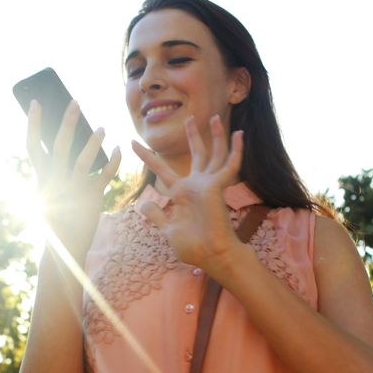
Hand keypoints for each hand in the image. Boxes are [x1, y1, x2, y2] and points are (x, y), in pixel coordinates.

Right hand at [26, 99, 120, 253]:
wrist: (64, 249)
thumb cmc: (55, 218)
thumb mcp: (46, 194)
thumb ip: (51, 173)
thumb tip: (60, 146)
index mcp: (40, 180)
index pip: (33, 146)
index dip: (33, 123)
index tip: (36, 103)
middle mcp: (55, 182)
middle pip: (60, 146)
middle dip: (68, 122)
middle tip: (76, 102)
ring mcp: (73, 190)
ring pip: (84, 159)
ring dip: (94, 141)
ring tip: (102, 128)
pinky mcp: (92, 197)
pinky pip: (105, 174)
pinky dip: (113, 161)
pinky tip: (117, 150)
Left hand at [132, 114, 244, 273]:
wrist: (210, 255)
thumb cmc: (192, 246)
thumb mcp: (168, 229)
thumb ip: (156, 214)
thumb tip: (143, 203)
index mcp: (182, 193)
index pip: (162, 170)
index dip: (147, 157)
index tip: (132, 143)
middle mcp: (196, 185)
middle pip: (196, 154)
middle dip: (193, 136)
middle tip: (189, 117)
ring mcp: (209, 184)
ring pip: (214, 154)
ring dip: (216, 136)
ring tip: (216, 117)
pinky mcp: (219, 186)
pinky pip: (230, 164)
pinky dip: (236, 150)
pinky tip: (240, 134)